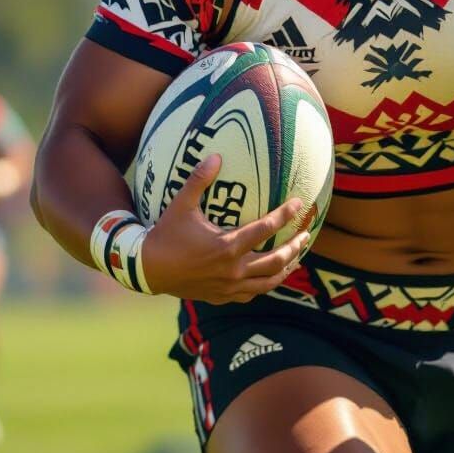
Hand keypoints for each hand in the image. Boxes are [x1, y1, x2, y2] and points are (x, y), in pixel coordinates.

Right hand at [140, 153, 309, 301]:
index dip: (285, 215)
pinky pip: (251, 294)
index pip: (266, 228)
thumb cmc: (166, 234)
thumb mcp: (181, 205)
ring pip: (268, 281)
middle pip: (276, 259)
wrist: (147, 270)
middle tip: (305, 234)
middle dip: (295, 246)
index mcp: (227, 246)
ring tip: (296, 257)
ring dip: (285, 268)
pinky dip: (265, 284)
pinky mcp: (222, 296)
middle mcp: (233, 269)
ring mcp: (229, 286)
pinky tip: (269, 277)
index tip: (299, 203)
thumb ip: (199, 180)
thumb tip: (215, 155)